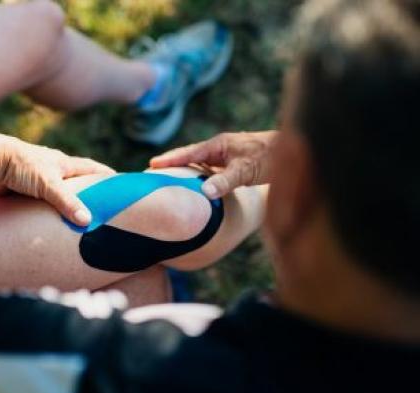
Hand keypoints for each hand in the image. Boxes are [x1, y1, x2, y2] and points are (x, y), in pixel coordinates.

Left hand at [0, 133, 113, 225]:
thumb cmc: (20, 165)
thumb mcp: (48, 183)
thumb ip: (67, 202)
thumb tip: (87, 220)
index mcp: (62, 162)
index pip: (90, 167)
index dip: (105, 174)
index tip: (119, 182)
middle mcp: (51, 167)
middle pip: (75, 177)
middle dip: (87, 187)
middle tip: (101, 200)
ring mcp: (36, 176)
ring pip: (57, 188)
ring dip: (66, 198)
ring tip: (76, 212)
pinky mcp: (22, 185)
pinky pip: (40, 197)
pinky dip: (47, 206)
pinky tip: (48, 216)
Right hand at [150, 130, 276, 197]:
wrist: (295, 151)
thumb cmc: (271, 157)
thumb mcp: (246, 170)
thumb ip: (225, 181)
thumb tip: (204, 192)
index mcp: (218, 145)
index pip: (188, 152)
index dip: (170, 158)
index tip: (151, 164)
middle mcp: (220, 148)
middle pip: (191, 155)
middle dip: (173, 162)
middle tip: (153, 169)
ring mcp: (227, 155)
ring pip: (201, 162)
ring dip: (186, 169)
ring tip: (169, 178)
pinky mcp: (235, 163)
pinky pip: (211, 169)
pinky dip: (201, 175)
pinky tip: (199, 184)